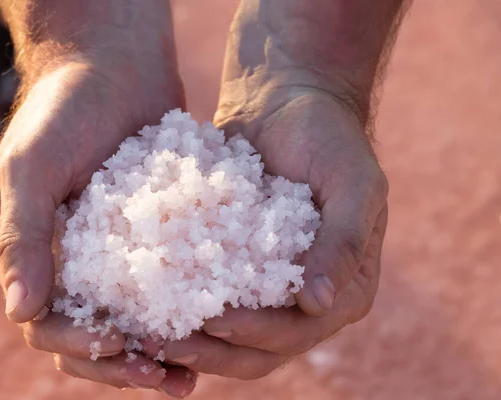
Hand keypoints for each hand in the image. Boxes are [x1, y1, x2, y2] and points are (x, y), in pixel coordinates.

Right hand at [0, 60, 196, 395]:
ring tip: (195, 373)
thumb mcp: (29, 168)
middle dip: (128, 366)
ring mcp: (124, 251)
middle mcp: (82, 263)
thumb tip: (22, 310)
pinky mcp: (163, 232)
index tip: (121, 349)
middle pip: (98, 336)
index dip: (81, 347)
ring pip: (140, 318)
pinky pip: (174, 279)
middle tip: (170, 380)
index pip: (51, 326)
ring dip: (163, 350)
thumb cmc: (63, 111)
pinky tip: (219, 319)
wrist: (115, 66)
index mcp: (42, 257)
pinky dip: (189, 305)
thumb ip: (20, 235)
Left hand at [143, 78, 387, 378]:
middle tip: (166, 343)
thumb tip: (318, 304)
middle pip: (263, 349)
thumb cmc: (330, 137)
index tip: (215, 322)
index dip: (259, 334)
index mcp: (347, 288)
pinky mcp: (240, 270)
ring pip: (233, 337)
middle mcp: (310, 300)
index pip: (302, 330)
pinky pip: (212, 299)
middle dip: (217, 351)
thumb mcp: (354, 183)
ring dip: (194, 342)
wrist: (289, 103)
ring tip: (145, 335)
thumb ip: (344, 242)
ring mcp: (272, 289)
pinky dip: (183, 310)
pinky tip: (146, 306)